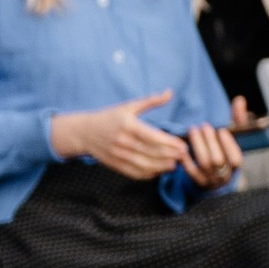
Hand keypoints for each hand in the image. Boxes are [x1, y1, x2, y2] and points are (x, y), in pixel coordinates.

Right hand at [52, 93, 187, 178]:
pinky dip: (149, 174)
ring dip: (162, 167)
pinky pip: (135, 173)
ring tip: (175, 164)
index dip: (170, 143)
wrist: (84, 132)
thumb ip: (151, 101)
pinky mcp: (116, 165)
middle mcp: (123, 142)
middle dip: (170, 155)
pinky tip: (159, 171)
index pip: (153, 137)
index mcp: (128, 126)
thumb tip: (170, 92)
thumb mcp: (128, 106)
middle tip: (184, 156)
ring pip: (145, 165)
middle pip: (151, 152)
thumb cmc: (110, 117)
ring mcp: (119, 155)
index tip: (183, 145)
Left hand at [180, 122, 241, 188]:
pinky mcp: (197, 183)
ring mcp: (210, 182)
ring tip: (194, 130)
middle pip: (217, 160)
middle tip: (205, 126)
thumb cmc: (219, 164)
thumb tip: (220, 126)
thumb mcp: (227, 157)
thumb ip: (225, 144)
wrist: (210, 184)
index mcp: (234, 170)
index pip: (235, 160)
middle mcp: (223, 177)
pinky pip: (191, 171)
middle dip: (211, 141)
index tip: (222, 130)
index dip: (229, 145)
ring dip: (198, 145)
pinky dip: (187, 159)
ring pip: (204, 163)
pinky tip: (183, 148)